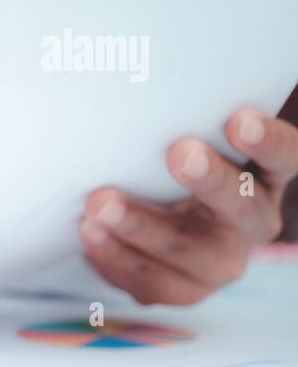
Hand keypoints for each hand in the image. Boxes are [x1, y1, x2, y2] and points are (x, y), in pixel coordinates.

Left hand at [80, 107, 297, 305]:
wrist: (163, 219)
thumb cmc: (172, 166)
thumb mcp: (190, 140)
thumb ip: (182, 122)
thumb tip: (135, 78)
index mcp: (267, 176)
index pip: (286, 156)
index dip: (269, 140)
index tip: (239, 118)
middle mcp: (252, 221)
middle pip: (240, 206)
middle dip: (207, 179)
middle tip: (178, 153)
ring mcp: (221, 262)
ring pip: (185, 250)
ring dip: (139, 226)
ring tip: (100, 204)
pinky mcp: (184, 288)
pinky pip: (150, 281)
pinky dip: (115, 256)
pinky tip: (89, 233)